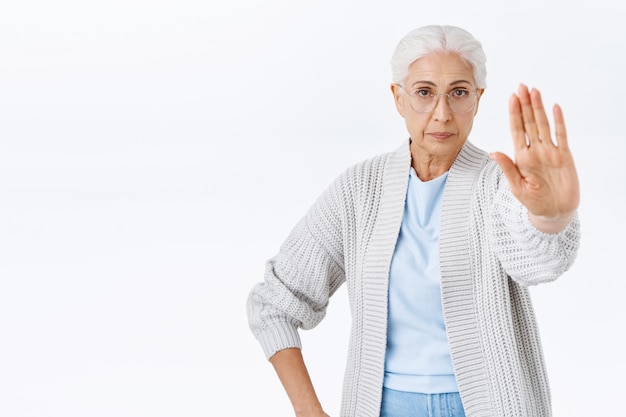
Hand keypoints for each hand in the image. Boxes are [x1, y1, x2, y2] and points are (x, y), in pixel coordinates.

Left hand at [490, 84, 579, 232]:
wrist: (554, 212)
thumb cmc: (534, 202)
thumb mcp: (517, 187)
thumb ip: (508, 168)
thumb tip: (493, 152)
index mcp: (522, 157)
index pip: (517, 130)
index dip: (514, 114)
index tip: (511, 98)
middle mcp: (535, 150)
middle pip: (529, 122)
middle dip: (525, 104)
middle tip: (522, 86)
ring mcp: (550, 151)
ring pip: (544, 125)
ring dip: (539, 108)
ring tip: (535, 91)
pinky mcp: (565, 156)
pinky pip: (562, 135)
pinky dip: (559, 121)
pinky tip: (554, 107)